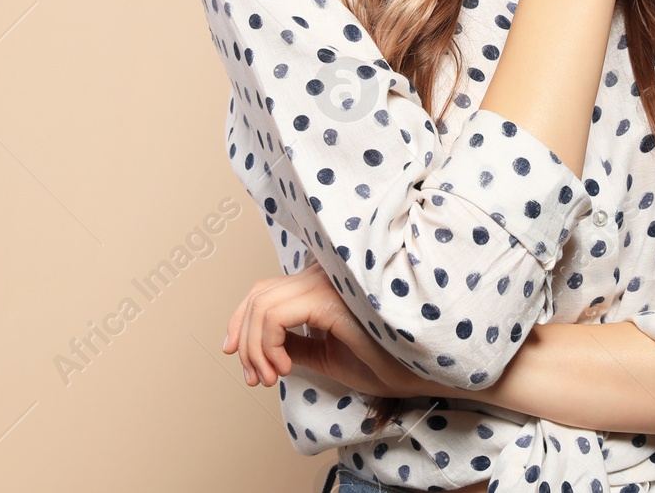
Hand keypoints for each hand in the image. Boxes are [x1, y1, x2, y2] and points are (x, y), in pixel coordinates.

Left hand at [222, 263, 441, 399]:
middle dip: (244, 342)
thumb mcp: (326, 355)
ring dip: (254, 349)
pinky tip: (285, 368)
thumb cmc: (384, 362)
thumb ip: (294, 344)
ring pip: (261, 306)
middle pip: (258, 296)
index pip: (265, 289)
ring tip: (271, 377)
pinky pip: (273, 316)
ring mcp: (326, 282)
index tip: (234, 355)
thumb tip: (258, 345)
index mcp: (324, 284)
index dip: (240, 320)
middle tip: (256, 378)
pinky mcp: (328, 299)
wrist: (419, 373)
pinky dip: (266, 346)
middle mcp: (323, 275)